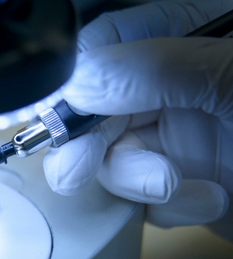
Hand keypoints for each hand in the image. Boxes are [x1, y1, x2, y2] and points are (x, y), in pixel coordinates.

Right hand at [43, 0, 232, 228]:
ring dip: (133, 179)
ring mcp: (175, 135)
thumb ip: (154, 71)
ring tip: (175, 186)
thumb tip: (78, 80)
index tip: (66, 117)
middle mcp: (173, 86)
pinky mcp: (179, 180)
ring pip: (108, 158)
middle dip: (89, 144)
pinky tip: (206, 200)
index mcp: (188, 39)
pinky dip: (164, 206)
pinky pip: (138, 195)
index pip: (107, 45)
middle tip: (80, 170)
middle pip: (95, 108)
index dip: (77, 81)